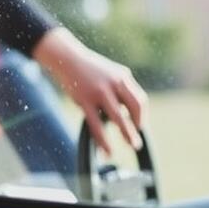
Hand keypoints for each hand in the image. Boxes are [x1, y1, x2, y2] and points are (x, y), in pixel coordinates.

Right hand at [35, 28, 147, 154]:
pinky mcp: (84, 100)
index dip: (142, 116)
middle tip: (137, 142)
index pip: (140, 100)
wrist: (66, 57)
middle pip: (134, 108)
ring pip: (118, 117)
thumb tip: (129, 110)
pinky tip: (106, 149)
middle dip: (137, 126)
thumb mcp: (110, 72)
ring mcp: (99, 91)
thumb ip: (121, 88)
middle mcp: (114, 83)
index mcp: (123, 77)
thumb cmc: (89, 68)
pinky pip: (96, 124)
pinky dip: (103, 140)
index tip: (139, 126)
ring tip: (130, 145)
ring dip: (127, 133)